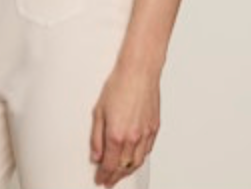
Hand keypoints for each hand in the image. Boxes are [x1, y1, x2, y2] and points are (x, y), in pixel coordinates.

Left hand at [90, 62, 160, 186]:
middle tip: (108, 180)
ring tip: (120, 174)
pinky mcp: (154, 127)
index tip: (100, 179)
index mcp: (116, 134)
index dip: (103, 175)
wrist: (139, 71)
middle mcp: (133, 138)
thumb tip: (96, 155)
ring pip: (137, 162)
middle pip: (123, 166)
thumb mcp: (99, 110)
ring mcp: (146, 134)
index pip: (109, 164)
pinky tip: (135, 159)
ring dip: (128, 171)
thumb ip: (96, 137)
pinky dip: (140, 159)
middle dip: (115, 176)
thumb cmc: (120, 84)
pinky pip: (147, 151)